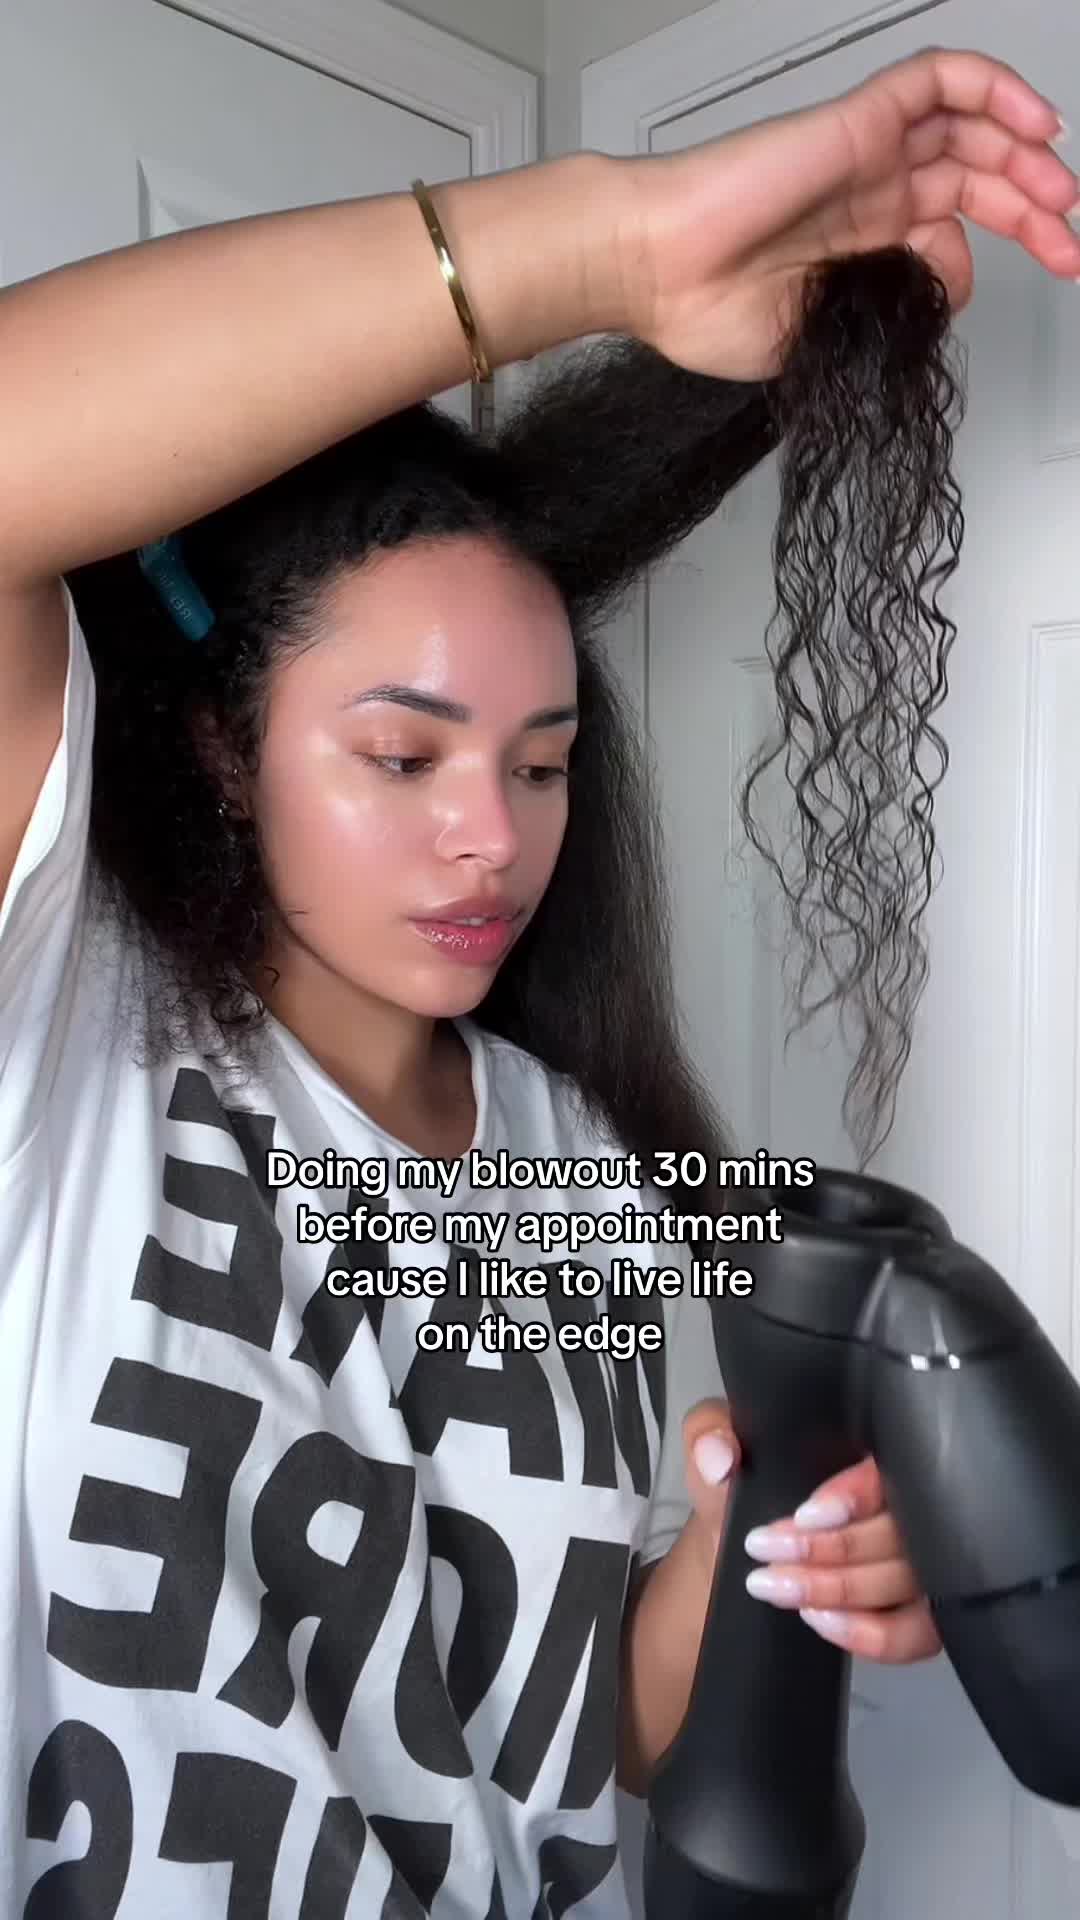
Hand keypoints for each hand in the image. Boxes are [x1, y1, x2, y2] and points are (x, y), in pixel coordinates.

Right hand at [615, 46, 1079, 380]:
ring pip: (970, 129)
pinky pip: (940, 80)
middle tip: (1069, 243)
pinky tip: (1036, 122)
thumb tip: (925, 310)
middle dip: (1032, 209)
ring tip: (1062, 197)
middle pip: (972, 179)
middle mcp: (862, 192)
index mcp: (850, 243)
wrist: (653, 272)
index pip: (941, 235)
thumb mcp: (814, 341)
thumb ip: (872, 321)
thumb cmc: (702, 309)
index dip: (980, 262)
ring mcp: (863, 153)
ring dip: (1026, 156)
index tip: (995, 294)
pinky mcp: (857, 118)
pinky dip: (996, 88)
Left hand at [683, 1399, 941, 1664]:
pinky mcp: (911, 1614)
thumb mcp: (714, 1446)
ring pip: (908, 1580)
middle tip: (767, 1552)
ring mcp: (917, 1561)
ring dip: (841, 1589)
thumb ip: (709, 1432)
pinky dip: (871, 1634)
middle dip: (832, 1549)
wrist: (732, 1554)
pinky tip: (819, 1618)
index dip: (857, 1494)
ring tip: (777, 1586)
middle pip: (902, 1530)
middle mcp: (908, 1502)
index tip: (804, 1516)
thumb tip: (722, 1460)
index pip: (894, 1467)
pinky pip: (915, 1634)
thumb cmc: (736, 1490)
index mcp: (870, 1450)